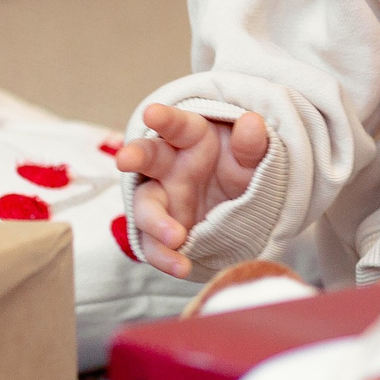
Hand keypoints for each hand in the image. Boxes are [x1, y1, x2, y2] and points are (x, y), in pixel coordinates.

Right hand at [114, 103, 270, 278]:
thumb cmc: (240, 168)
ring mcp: (163, 198)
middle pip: (147, 158)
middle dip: (135, 156)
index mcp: (191, 138)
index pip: (177, 125)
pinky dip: (165, 256)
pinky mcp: (161, 230)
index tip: (152, 114)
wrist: (243, 207)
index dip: (164, 118)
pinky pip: (154, 244)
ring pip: (145, 206)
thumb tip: (252, 123)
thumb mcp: (253, 157)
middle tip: (126, 160)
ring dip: (155, 221)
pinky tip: (182, 266)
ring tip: (177, 237)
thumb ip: (252, 144)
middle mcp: (170, 165)